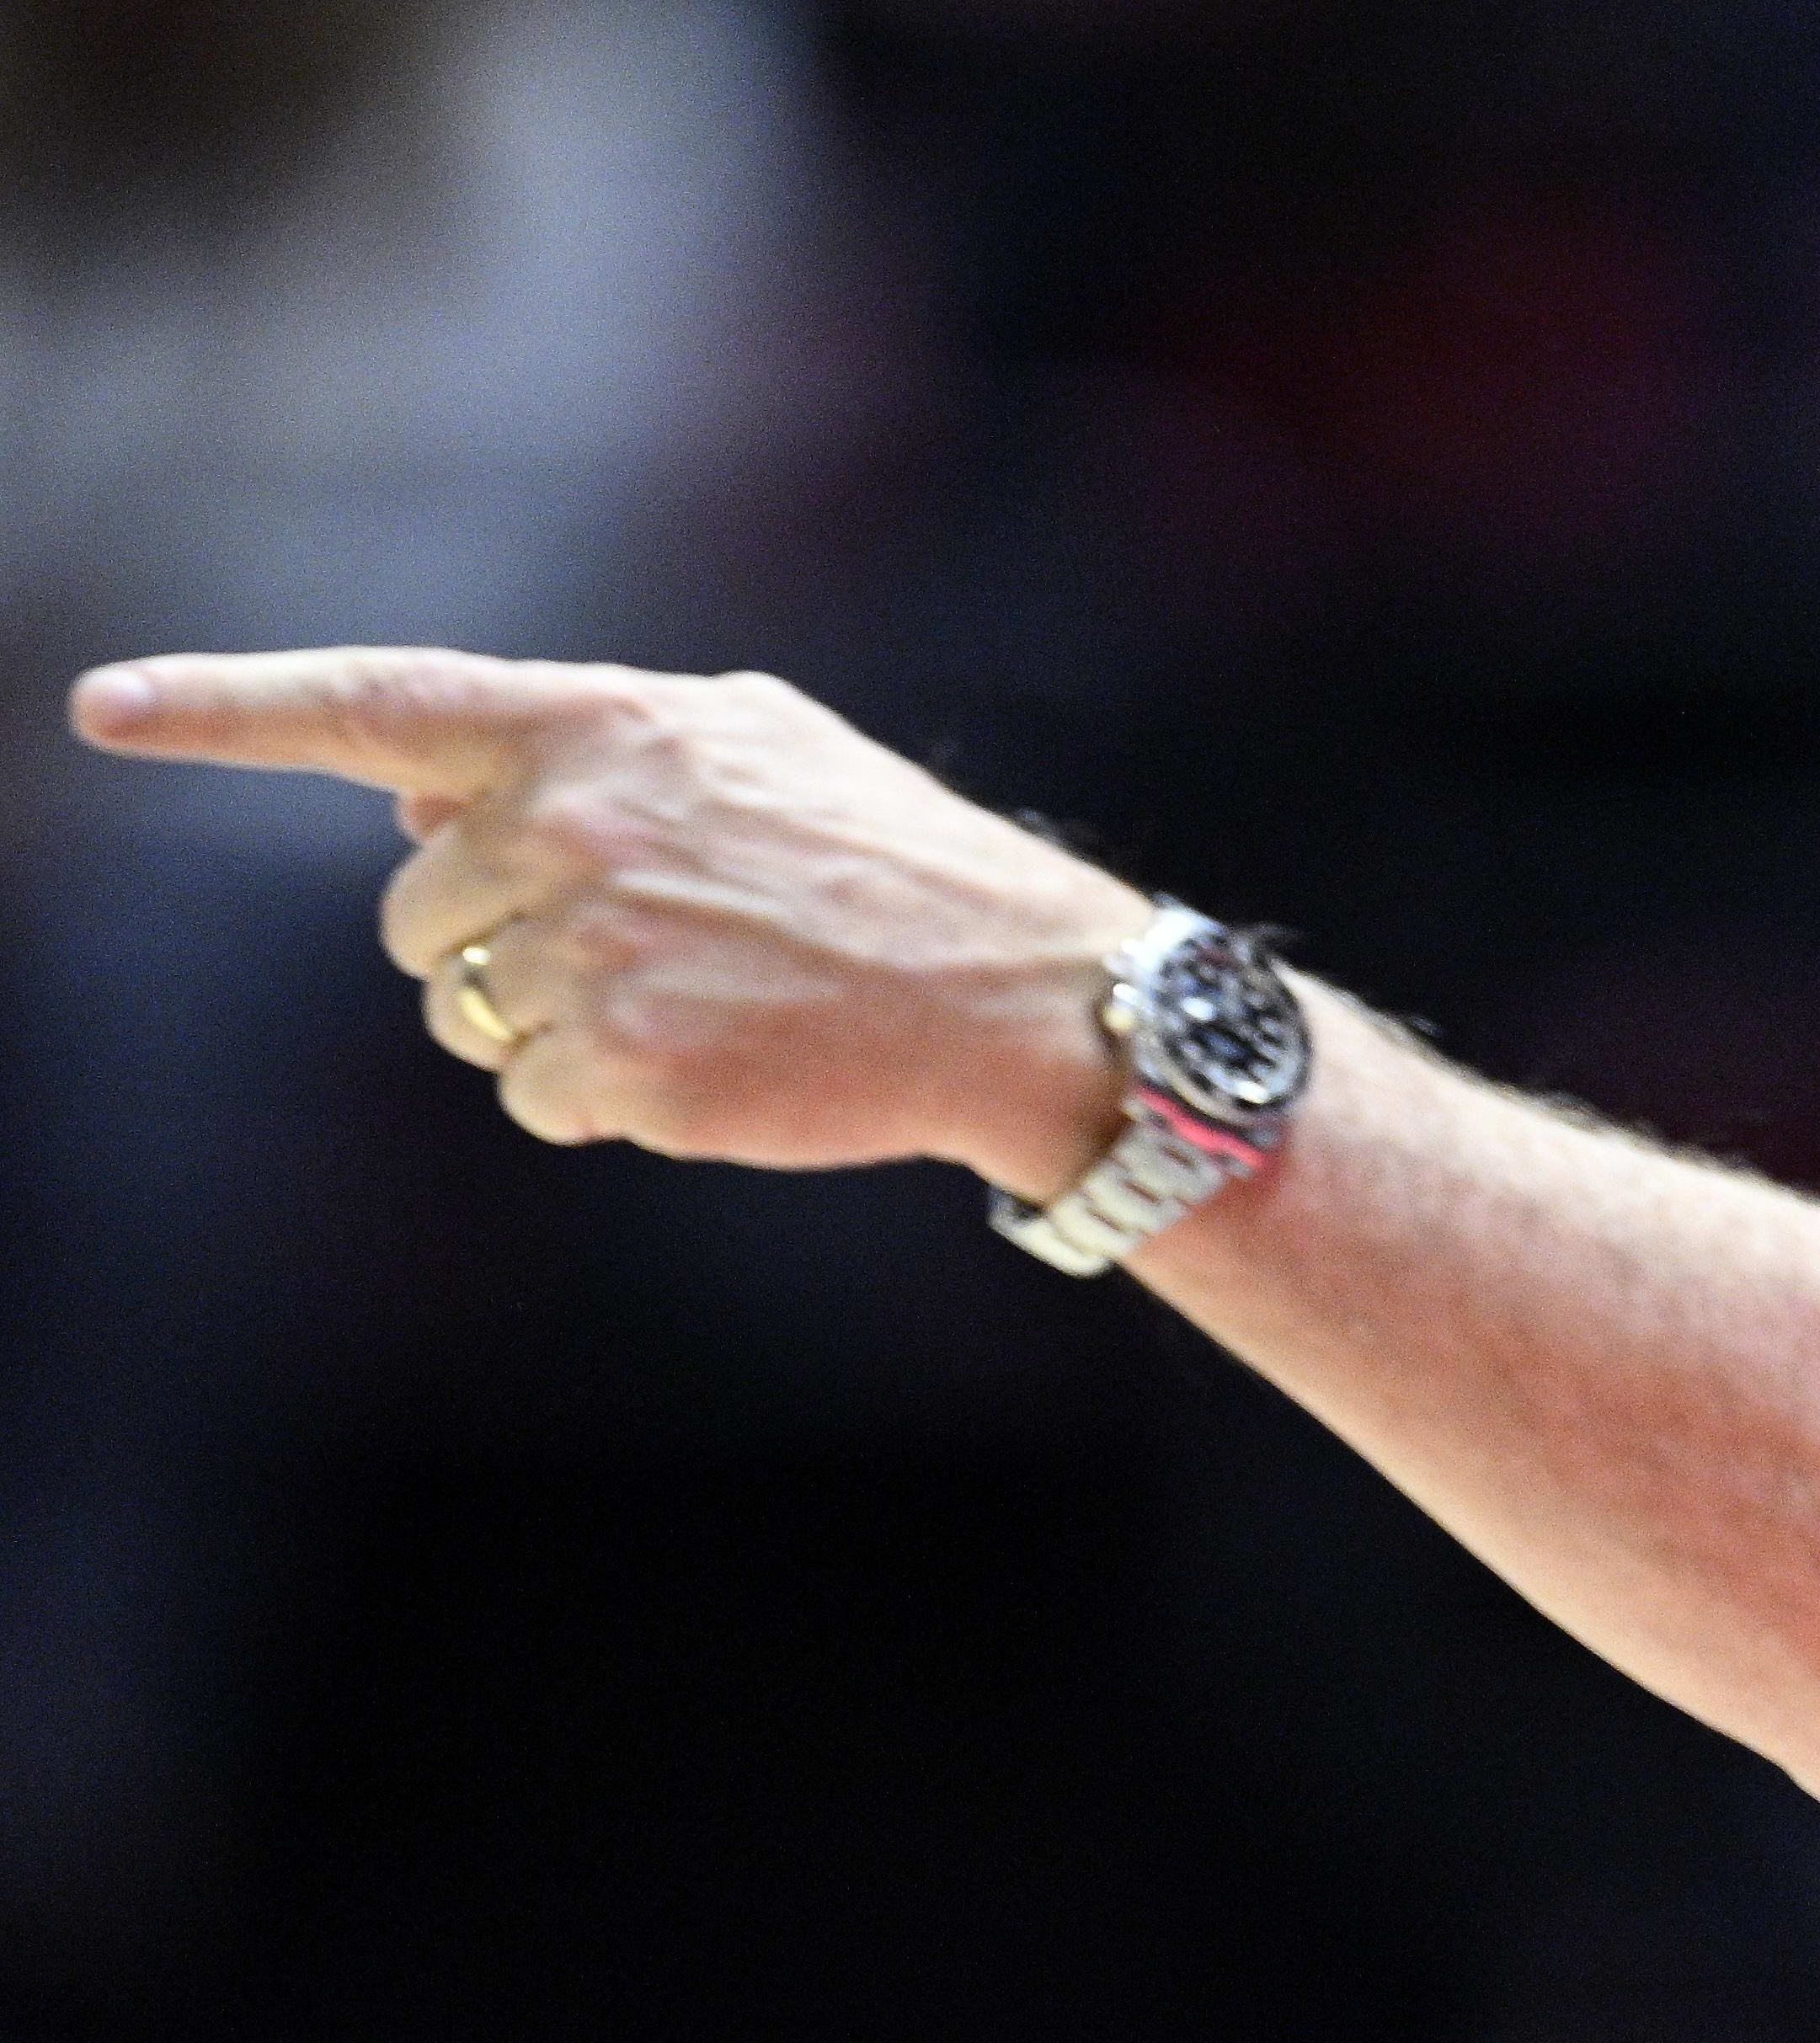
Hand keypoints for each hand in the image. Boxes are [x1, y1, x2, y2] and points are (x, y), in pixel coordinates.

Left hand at [71, 648, 1152, 1197]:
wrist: (1022, 991)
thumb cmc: (893, 866)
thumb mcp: (751, 745)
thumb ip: (585, 747)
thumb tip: (412, 789)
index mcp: (607, 725)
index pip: (382, 703)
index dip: (228, 707)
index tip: (101, 709)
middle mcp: (580, 821)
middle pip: (415, 910)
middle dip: (495, 940)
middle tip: (645, 948)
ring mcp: (596, 943)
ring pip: (467, 1014)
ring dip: (556, 1026)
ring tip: (705, 1001)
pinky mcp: (623, 1059)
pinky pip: (535, 1095)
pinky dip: (608, 1098)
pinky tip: (719, 1063)